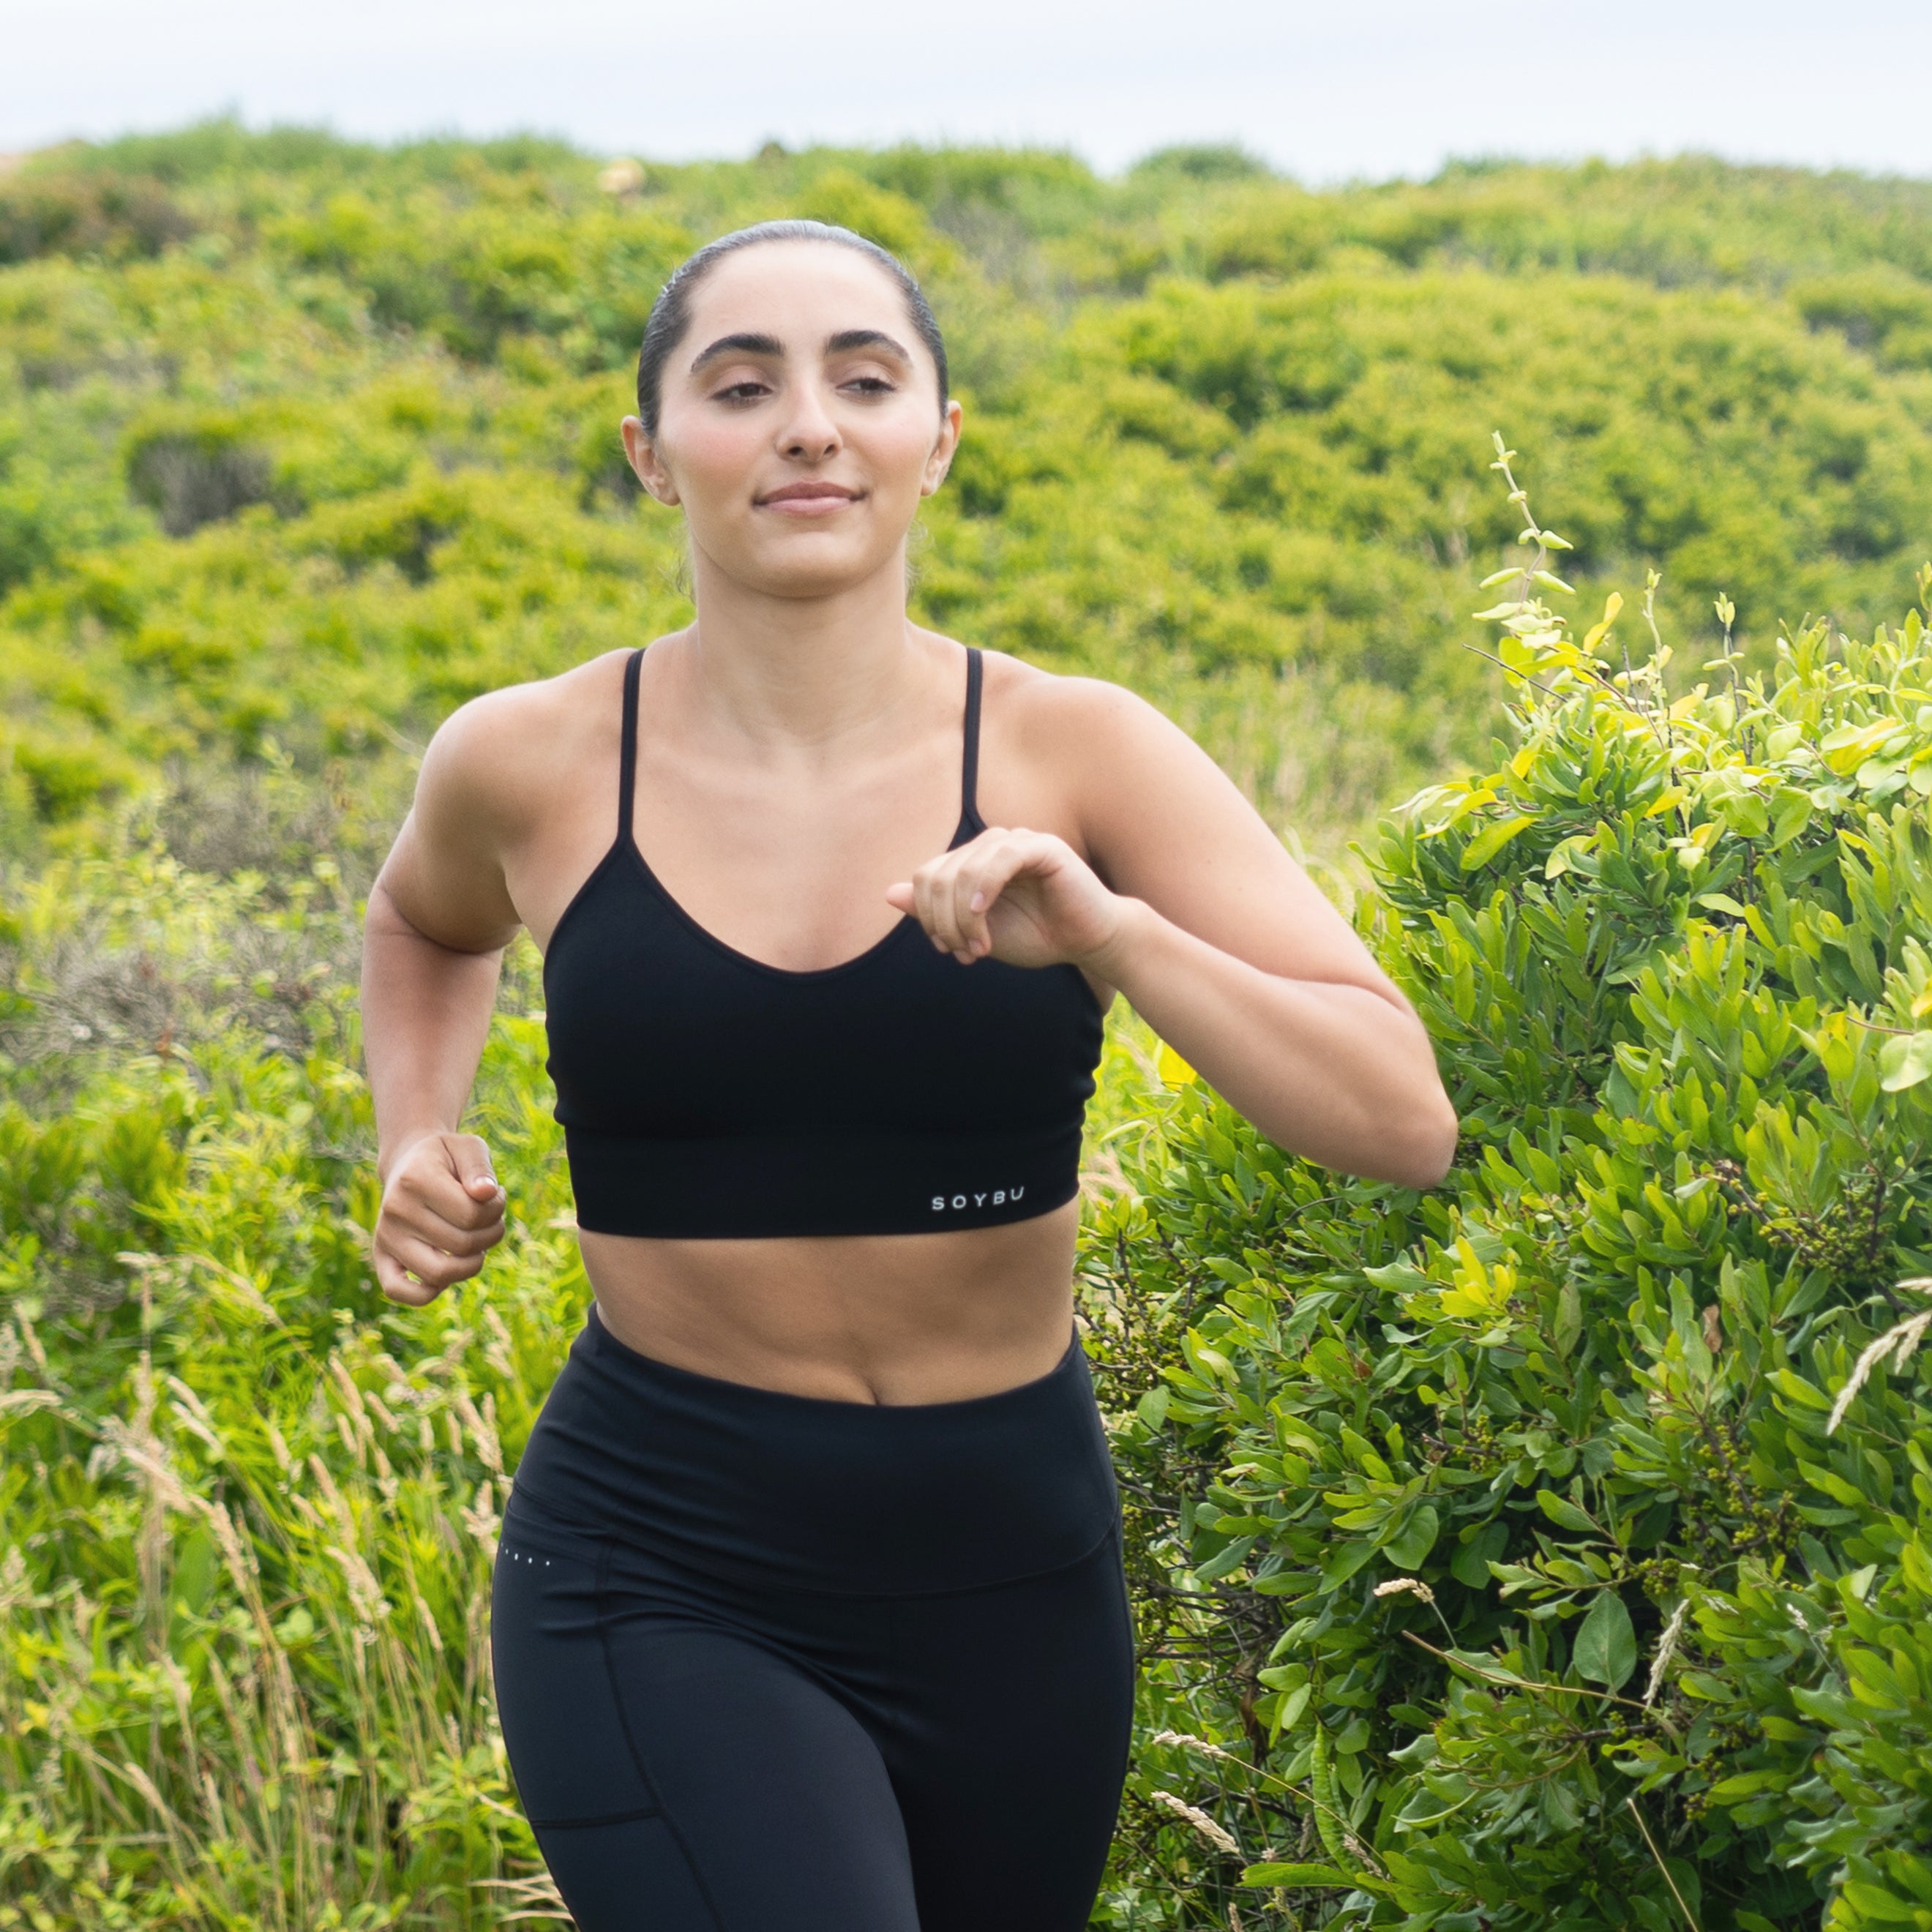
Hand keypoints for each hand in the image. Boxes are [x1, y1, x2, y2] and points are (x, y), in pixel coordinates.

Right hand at [371, 1132, 506, 1305]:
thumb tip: (487, 1193)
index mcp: (415, 1179)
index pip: (472, 1214)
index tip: (495, 1195)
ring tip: (477, 1242)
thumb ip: (479, 1167)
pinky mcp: (381, 1258)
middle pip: (462, 1245)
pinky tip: (449, 1269)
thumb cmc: (446, 1158)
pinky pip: (399, 1291)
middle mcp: (395, 1211)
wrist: (409, 1164)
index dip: (497, 1208)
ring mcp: (386, 1237)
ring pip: (439, 1274)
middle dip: (491, 1234)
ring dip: (472, 1263)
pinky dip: (429, 1292)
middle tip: (491, 1218)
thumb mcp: (467, 1148)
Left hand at [886, 826, 1126, 970]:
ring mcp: (1016, 841)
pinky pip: (1000, 858)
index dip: (928, 917)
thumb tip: (890, 894)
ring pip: (964, 868)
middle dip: (944, 922)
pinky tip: (982, 915)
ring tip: (980, 948)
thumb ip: (935, 913)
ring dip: (964, 917)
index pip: (928, 877)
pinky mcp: (1042, 847)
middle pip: (939, 874)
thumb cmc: (1038, 936)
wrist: (1089, 943)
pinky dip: (984, 889)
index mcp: (973, 862)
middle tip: (965, 955)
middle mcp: (991, 846)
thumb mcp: (976, 930)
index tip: (949, 952)